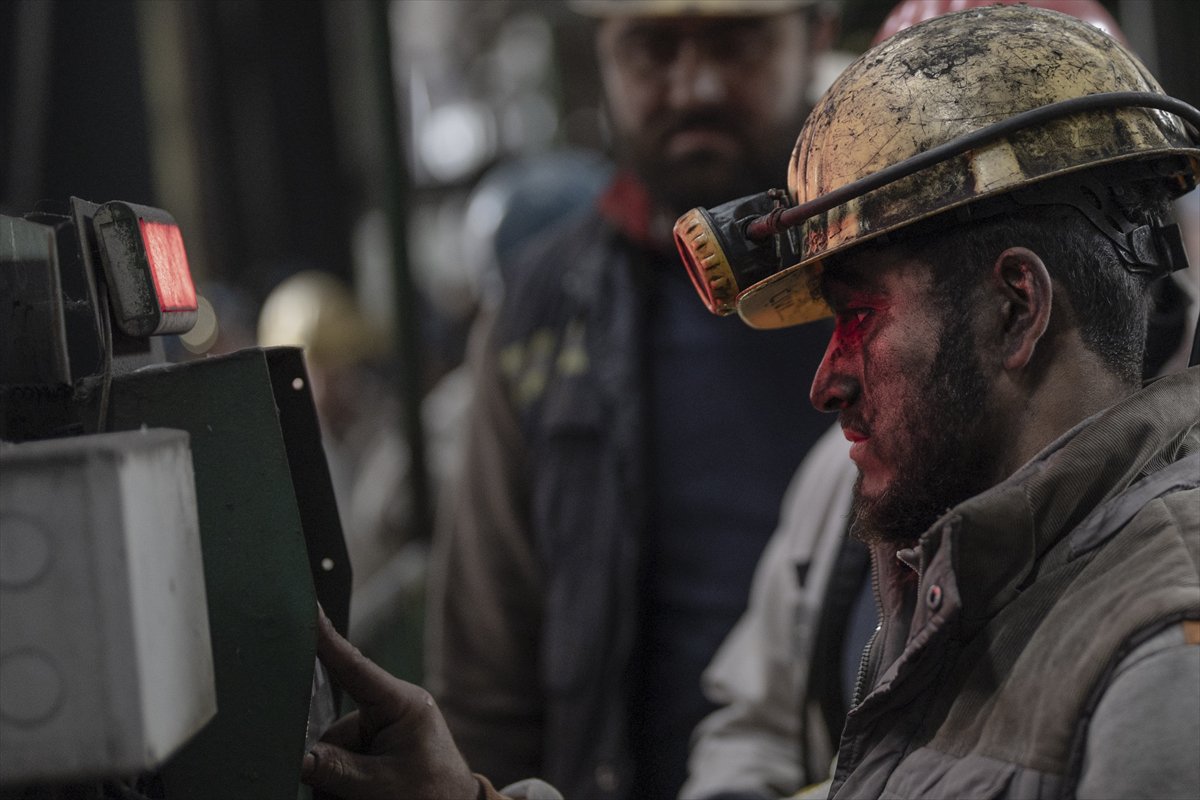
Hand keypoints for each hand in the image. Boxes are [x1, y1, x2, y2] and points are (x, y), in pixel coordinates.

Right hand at [300, 609, 480, 799]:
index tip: (308, 607)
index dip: (326, 638)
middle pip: (331, 728)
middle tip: (341, 787)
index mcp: (400, 702)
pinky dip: (335, 785)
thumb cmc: (432, 795)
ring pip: (329, 752)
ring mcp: (378, 731)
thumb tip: (296, 757)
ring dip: (329, 780)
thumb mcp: (382, 785)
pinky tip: (348, 796)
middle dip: (325, 760)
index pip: (354, 666)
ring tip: (354, 797)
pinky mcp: (372, 750)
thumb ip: (336, 769)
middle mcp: (387, 710)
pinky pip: (337, 763)